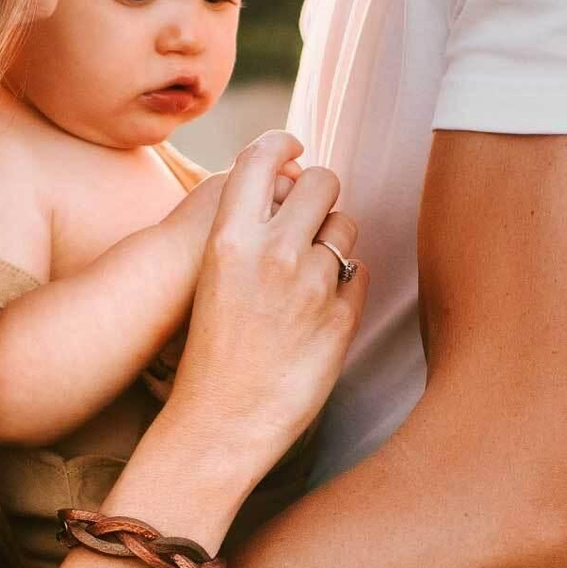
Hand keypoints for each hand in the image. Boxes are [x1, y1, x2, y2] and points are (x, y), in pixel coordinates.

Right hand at [165, 130, 365, 473]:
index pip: (261, 156)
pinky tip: (317, 312)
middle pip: (321, 180)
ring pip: (346, 227)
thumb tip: (289, 181)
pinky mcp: (341, 320)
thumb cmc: (207, 350)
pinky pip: (360, 275)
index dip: (281, 143)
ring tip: (309, 273)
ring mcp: (312, 286)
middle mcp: (274, 254)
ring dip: (335, 240)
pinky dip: (345, 286)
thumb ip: (244, 229)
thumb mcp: (209, 276)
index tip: (293, 147)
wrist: (216, 425)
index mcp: (228, 239)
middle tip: (310, 213)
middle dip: (320, 191)